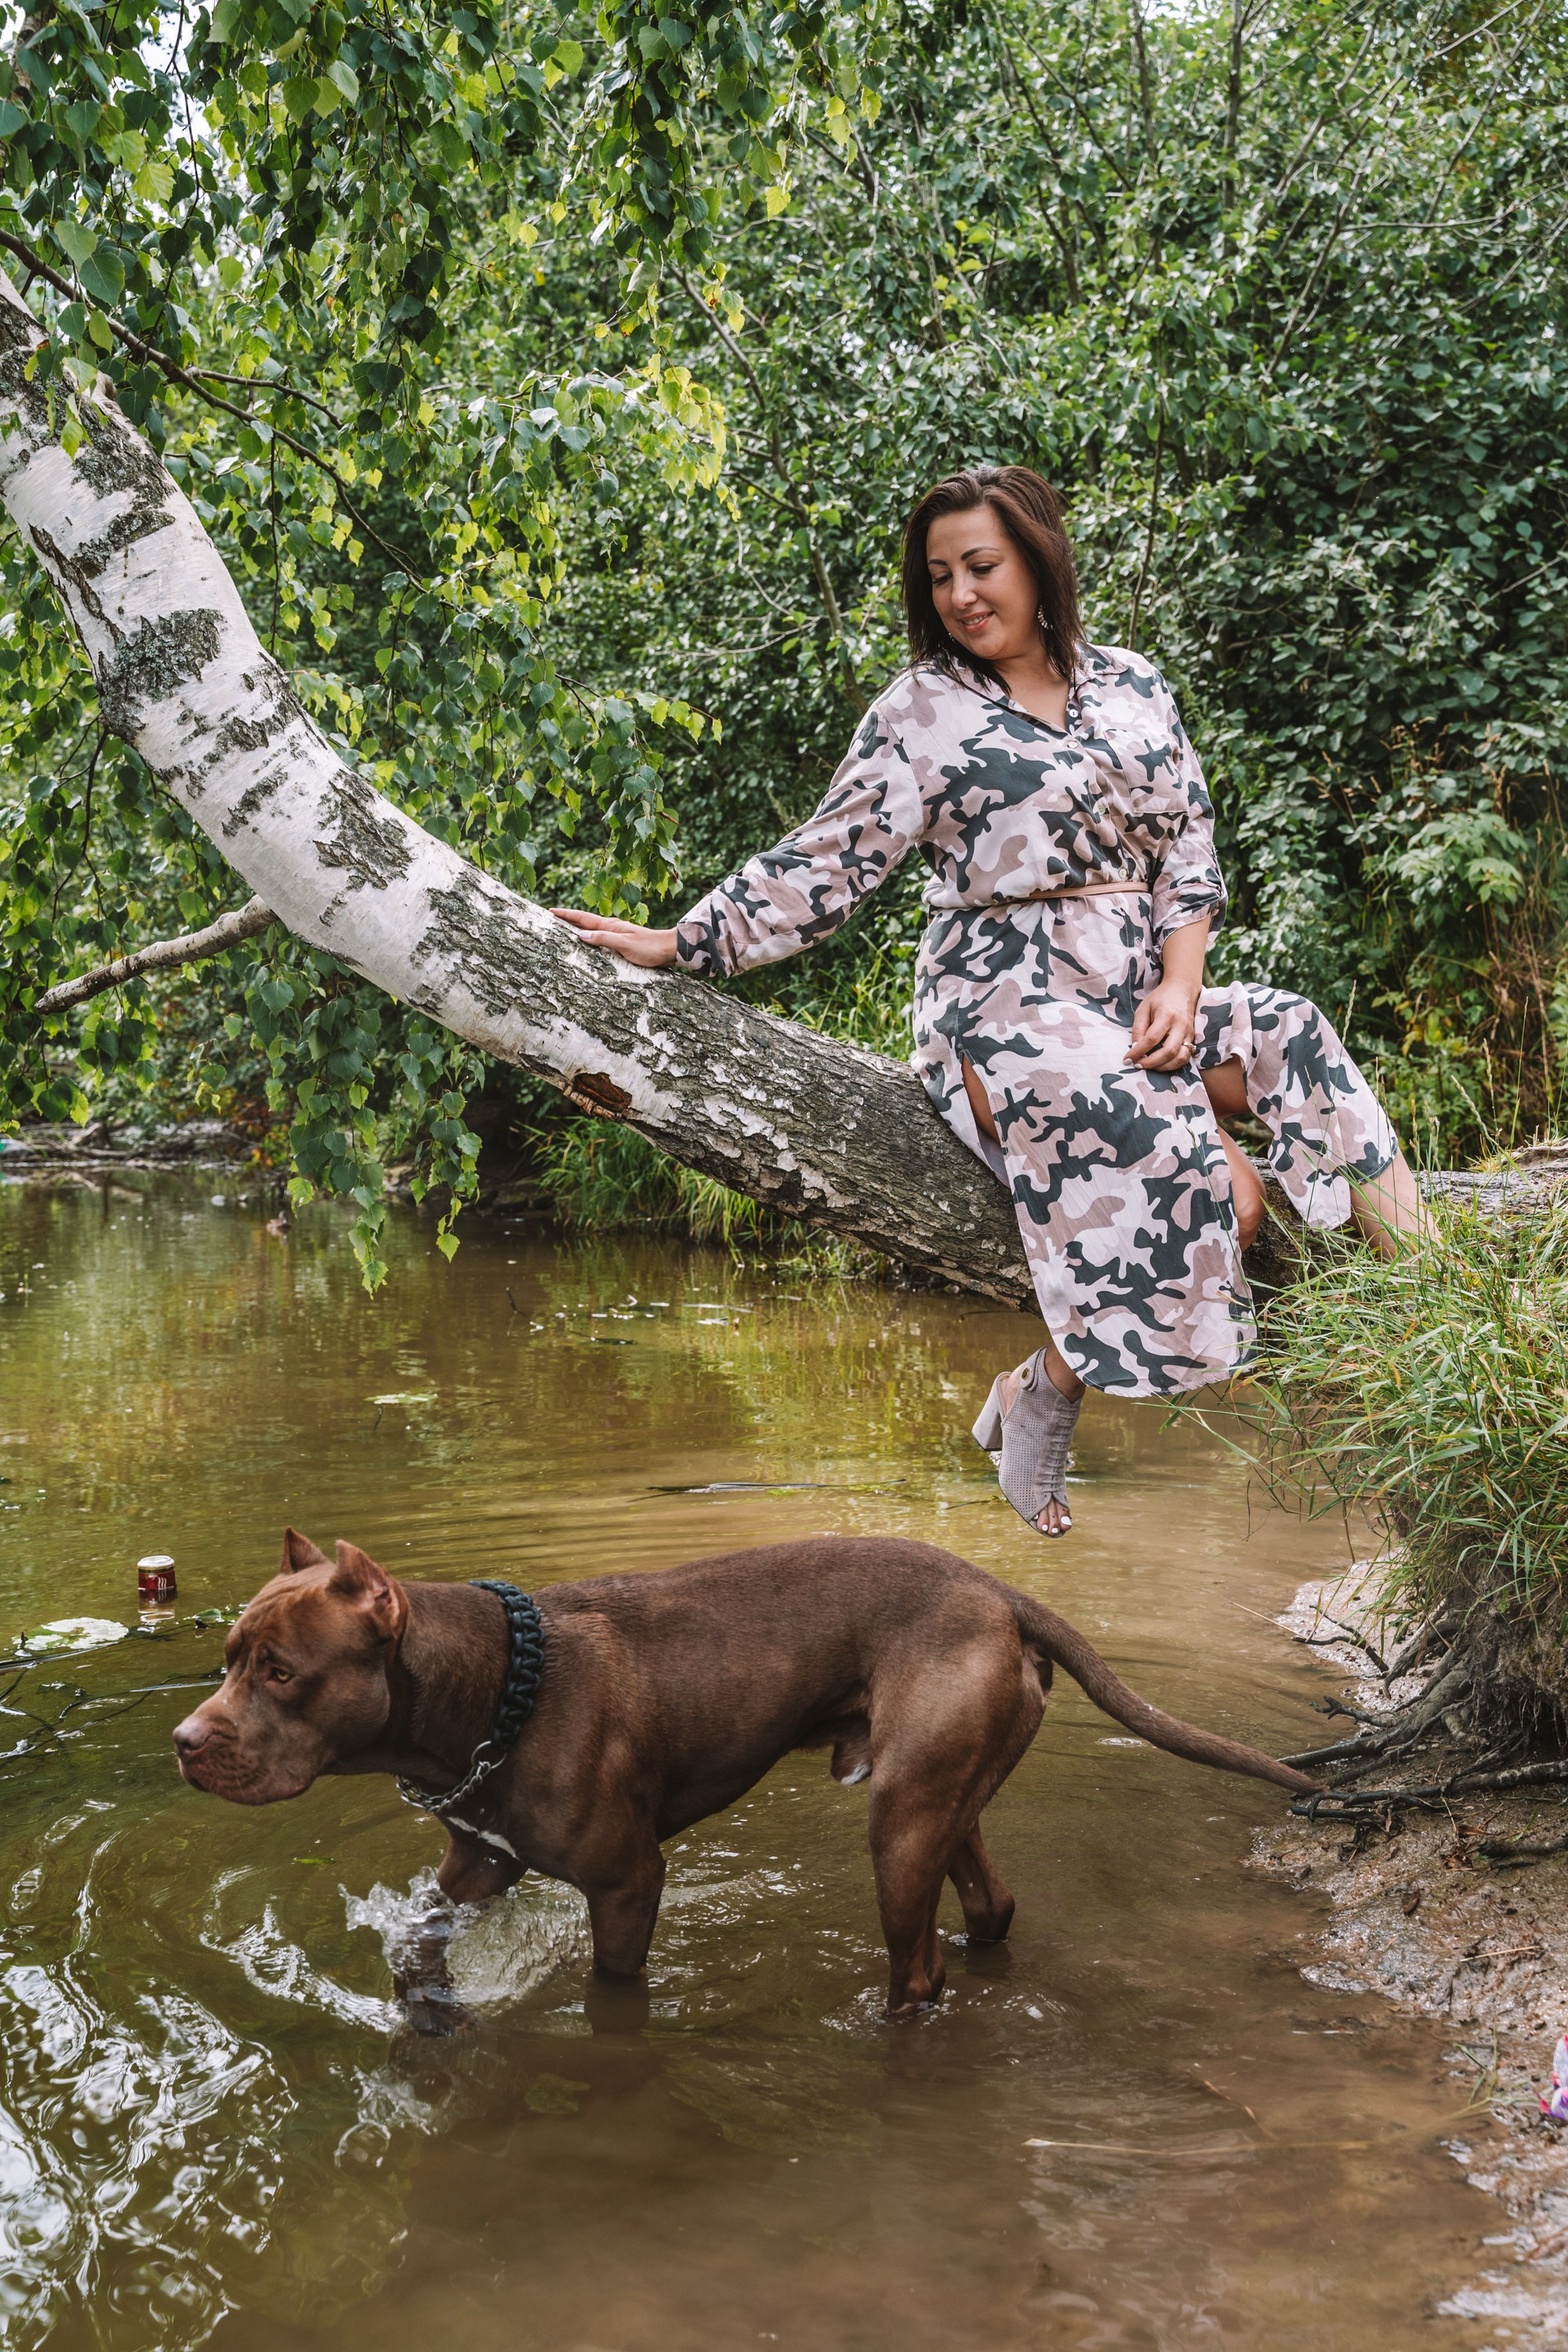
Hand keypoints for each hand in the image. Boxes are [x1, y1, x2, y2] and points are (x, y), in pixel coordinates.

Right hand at [552, 908, 678, 968]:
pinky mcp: (620, 942)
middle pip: (584, 922)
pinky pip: (598, 937)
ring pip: (590, 929)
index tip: (550, 911)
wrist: (669, 949)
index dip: (566, 915)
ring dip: (576, 928)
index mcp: (609, 926)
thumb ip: (603, 939)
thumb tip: (580, 935)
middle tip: (550, 918)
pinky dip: (588, 937)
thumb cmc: (649, 948)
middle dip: (567, 919)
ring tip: (562, 928)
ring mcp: (616, 934)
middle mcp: (611, 927)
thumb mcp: (625, 944)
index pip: (582, 918)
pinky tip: (586, 942)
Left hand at [1126, 977, 1198, 1070]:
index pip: (1152, 1039)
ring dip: (1163, 1067)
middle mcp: (1181, 1026)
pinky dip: (1173, 1065)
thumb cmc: (1160, 999)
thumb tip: (1135, 1048)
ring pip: (1180, 1058)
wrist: (1183, 990)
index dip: (1138, 1051)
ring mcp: (1189, 1033)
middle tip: (1137, 1065)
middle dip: (1151, 1063)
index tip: (1127, 1059)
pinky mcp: (1192, 1039)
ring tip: (1149, 1066)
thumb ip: (1138, 1028)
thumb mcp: (1144, 1008)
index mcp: (1167, 1015)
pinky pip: (1185, 1057)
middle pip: (1168, 1051)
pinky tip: (1160, 1064)